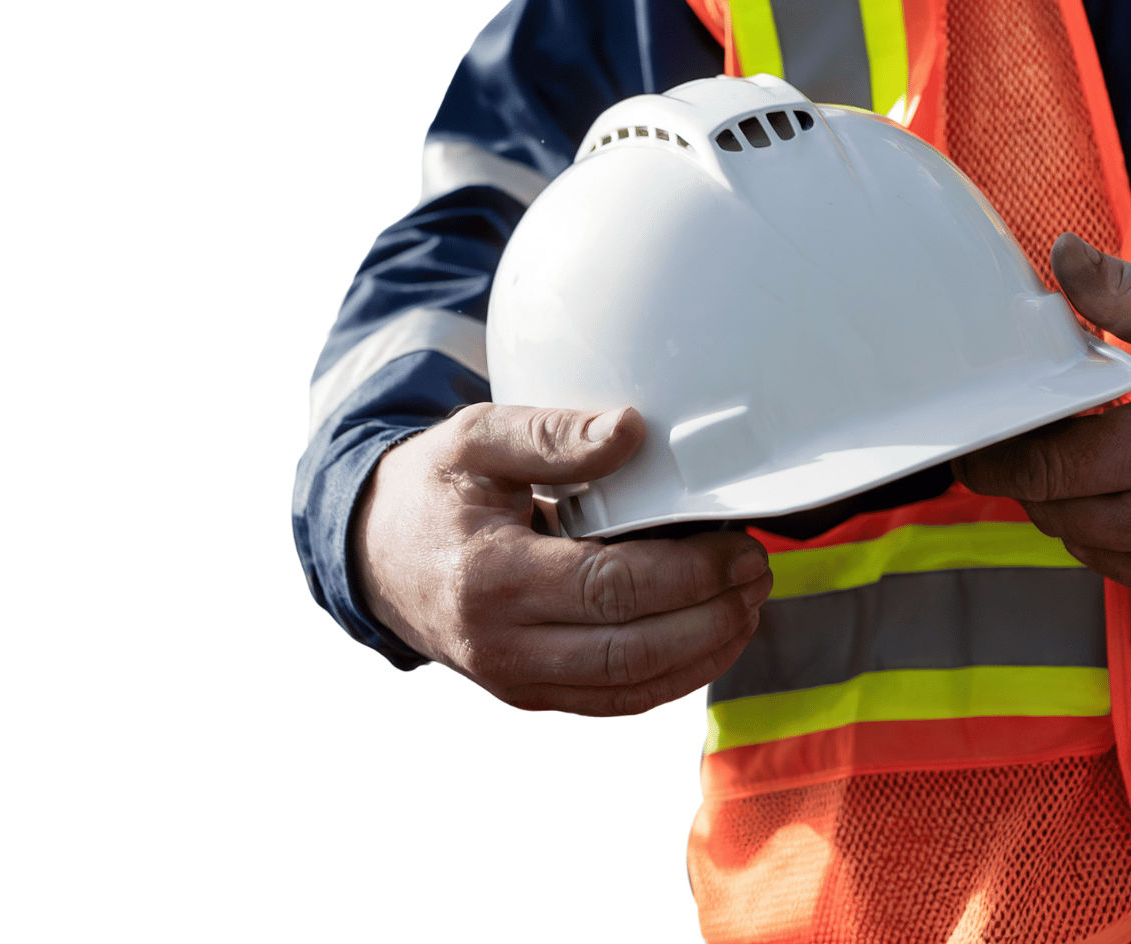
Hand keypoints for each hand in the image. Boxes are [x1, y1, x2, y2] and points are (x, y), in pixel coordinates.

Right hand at [351, 403, 772, 715]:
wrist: (374, 553)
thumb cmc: (432, 489)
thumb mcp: (475, 437)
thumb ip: (552, 434)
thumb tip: (631, 431)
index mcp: (489, 578)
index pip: (611, 588)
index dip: (688, 572)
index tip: (736, 542)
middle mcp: (500, 645)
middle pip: (631, 650)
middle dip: (712, 616)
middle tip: (756, 572)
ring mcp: (514, 680)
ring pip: (631, 688)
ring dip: (704, 652)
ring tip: (746, 603)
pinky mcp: (530, 693)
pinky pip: (615, 699)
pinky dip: (673, 675)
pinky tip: (709, 636)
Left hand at [953, 234, 1130, 599]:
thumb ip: (1125, 294)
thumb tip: (1063, 254)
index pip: (1048, 463)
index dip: (1002, 452)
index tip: (980, 437)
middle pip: (1051, 505)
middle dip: (1026, 472)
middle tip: (1025, 437)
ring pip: (1072, 537)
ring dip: (1058, 501)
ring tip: (1076, 457)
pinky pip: (1107, 561)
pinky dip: (1093, 529)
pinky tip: (1109, 491)